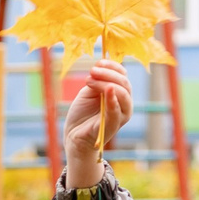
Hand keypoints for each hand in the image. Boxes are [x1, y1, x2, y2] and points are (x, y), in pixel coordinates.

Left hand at [63, 61, 132, 188]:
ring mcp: (120, 115)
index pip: (123, 75)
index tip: (98, 63)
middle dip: (108, 74)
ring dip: (106, 83)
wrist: (73, 136)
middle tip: (92, 71)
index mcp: (119, 94)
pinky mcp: (113, 125)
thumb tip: (99, 70)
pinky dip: (113, 99)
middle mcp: (124, 103)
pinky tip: (107, 89)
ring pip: (123, 94)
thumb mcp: (88, 93)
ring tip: (89, 80)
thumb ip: (96, 82)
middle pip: (124, 83)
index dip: (112, 67)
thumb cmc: (81, 115)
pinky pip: (116, 111)